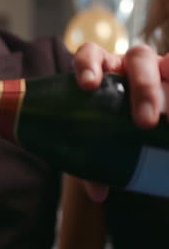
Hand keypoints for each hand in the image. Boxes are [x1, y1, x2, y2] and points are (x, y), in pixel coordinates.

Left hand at [74, 43, 168, 200]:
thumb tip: (99, 194)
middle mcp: (130, 66)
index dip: (88, 65)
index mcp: (102, 73)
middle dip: (144, 88)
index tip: (88, 86)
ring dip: (168, 89)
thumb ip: (94, 167)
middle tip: (146, 122)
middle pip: (138, 59)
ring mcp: (158, 71)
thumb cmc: (106, 134)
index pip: (91, 54)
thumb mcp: (97, 148)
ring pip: (166, 64)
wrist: (130, 130)